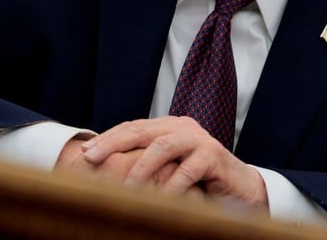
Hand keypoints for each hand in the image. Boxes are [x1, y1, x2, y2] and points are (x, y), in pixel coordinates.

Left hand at [55, 136, 205, 200]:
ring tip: (124, 187)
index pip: (133, 127)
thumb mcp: (169, 170)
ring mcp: (199, 139)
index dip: (109, 138)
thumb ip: (147, 163)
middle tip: (91, 158)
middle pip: (142, 130)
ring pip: (162, 146)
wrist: (241, 190)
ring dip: (140, 168)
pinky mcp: (214, 156)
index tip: (85, 151)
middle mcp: (183, 127)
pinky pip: (187, 170)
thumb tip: (106, 169)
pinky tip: (159, 200)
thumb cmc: (201, 182)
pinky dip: (171, 186)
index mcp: (170, 126)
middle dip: (114, 143)